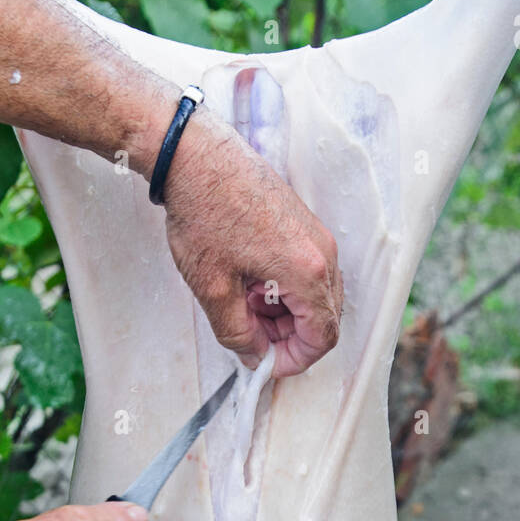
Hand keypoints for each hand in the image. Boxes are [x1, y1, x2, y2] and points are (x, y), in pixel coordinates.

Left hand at [162, 107, 343, 377]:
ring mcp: (316, 235)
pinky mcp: (304, 224)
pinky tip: (250, 283)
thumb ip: (237, 333)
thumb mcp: (212, 289)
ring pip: (317, 297)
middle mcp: (322, 252)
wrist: (194, 155)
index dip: (296, 360)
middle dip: (290, 338)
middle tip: (250, 338)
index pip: (322, 336)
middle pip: (325, 318)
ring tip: (244, 306)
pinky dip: (285, 290)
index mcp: (305, 271)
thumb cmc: (202, 212)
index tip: (267, 365)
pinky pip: (308, 272)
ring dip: (286, 314)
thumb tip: (253, 355)